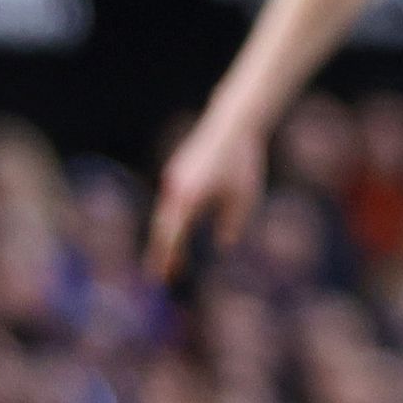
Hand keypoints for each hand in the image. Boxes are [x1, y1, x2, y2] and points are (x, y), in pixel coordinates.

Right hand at [145, 112, 265, 281]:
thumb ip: (233, 224)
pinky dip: (171, 221)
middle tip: (158, 277)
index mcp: (189, 198)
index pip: (174, 235)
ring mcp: (173, 180)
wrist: (232, 125)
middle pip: (162, 228)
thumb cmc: (242, 163)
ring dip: (165, 238)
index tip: (165, 277)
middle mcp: (175, 190)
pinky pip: (171, 203)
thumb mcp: (244, 198)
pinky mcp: (176, 172)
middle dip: (160, 253)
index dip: (169, 257)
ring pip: (165, 215)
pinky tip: (177, 233)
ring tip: (168, 261)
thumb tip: (224, 245)